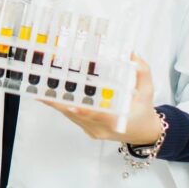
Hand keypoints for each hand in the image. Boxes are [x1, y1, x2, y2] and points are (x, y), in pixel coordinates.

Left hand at [41, 54, 163, 144]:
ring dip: (57, 103)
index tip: (72, 106)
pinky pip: (72, 118)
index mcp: (117, 121)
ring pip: (71, 116)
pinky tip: (53, 95)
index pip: (98, 116)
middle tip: (41, 92)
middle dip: (58, 103)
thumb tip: (131, 53)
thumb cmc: (145, 112)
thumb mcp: (148, 92)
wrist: (143, 134)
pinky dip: (64, 105)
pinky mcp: (87, 130)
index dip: (83, 111)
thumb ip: (141, 72)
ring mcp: (92, 130)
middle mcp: (101, 128)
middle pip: (76, 115)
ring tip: (40, 90)